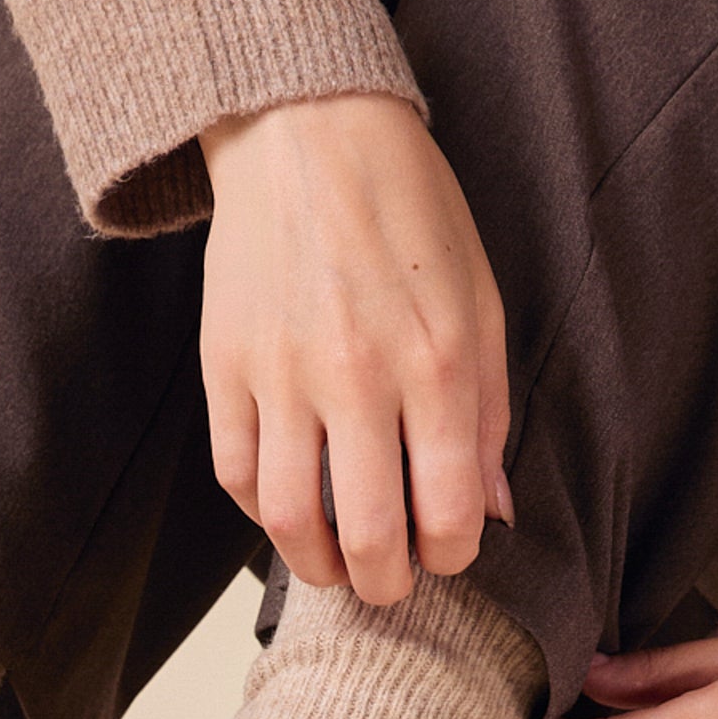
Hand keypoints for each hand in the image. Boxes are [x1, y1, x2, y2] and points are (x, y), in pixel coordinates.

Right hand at [198, 91, 514, 606]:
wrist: (307, 134)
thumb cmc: (409, 213)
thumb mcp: (480, 301)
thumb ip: (489, 414)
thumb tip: (492, 510)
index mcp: (438, 362)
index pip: (448, 511)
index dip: (452, 554)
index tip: (448, 550)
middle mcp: (358, 376)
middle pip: (367, 534)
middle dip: (385, 584)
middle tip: (390, 584)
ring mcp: (281, 373)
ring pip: (288, 518)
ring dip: (316, 566)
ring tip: (335, 566)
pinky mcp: (225, 365)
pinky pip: (236, 472)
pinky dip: (262, 511)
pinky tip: (288, 508)